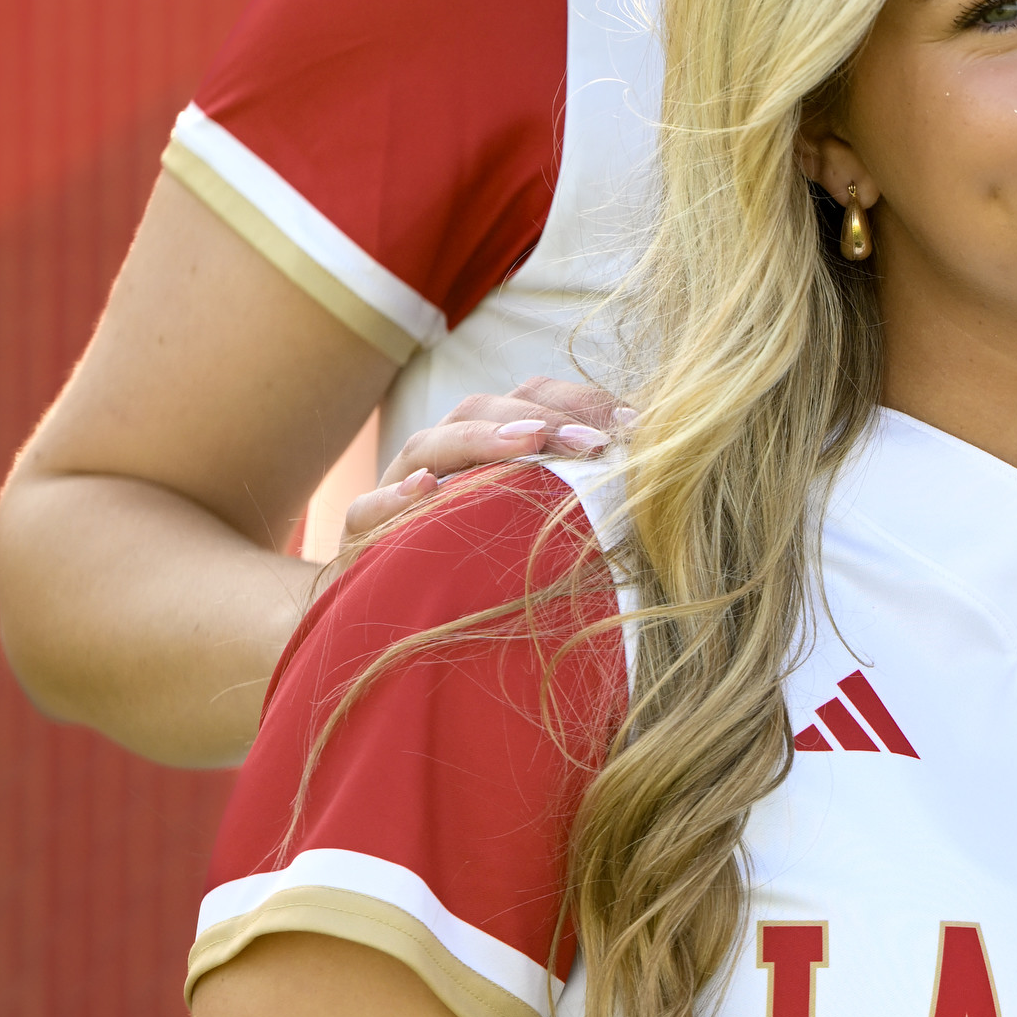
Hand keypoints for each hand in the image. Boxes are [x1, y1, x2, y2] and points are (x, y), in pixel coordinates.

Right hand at [339, 378, 630, 542]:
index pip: (528, 398)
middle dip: (540, 418)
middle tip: (594, 444)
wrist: (390, 617)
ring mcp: (394, 493)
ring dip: (479, 438)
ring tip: (525, 442)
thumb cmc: (484, 571)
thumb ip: (583, 498)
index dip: (579, 403)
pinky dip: (395, 498)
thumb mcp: (539, 531)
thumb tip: (658, 474)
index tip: (634, 425)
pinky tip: (427, 489)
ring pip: (427, 446)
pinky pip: (367, 509)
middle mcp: (441, 459)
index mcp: (486, 447)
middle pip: (480, 409)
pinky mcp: (359, 539)